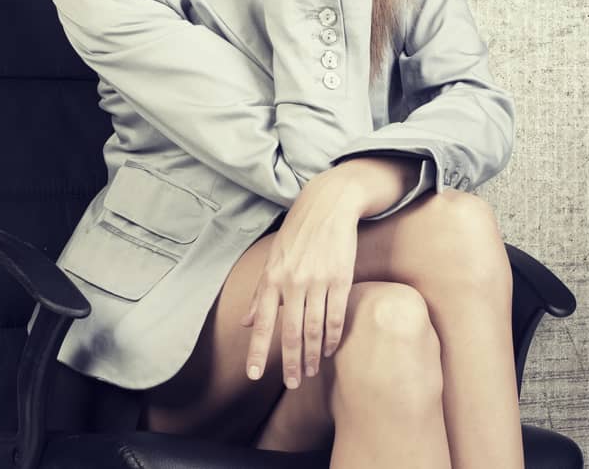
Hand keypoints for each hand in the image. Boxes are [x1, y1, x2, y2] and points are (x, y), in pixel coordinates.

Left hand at [240, 173, 366, 387]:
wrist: (328, 205)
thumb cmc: (298, 233)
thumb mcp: (273, 259)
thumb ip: (261, 293)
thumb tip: (247, 322)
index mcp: (273, 279)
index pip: (263, 323)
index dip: (258, 351)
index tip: (253, 375)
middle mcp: (293, 282)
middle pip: (291, 333)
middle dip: (291, 362)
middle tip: (293, 383)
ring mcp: (318, 281)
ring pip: (314, 328)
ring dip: (313, 354)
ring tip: (312, 371)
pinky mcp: (340, 278)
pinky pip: (336, 315)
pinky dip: (333, 336)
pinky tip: (330, 348)